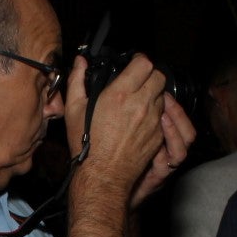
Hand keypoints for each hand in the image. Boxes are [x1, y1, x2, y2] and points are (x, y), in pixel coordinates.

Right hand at [63, 53, 195, 209]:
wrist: (104, 175)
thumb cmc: (87, 145)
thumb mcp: (73, 110)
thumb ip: (76, 81)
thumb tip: (79, 62)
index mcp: (120, 93)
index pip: (144, 64)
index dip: (140, 62)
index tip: (133, 65)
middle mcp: (140, 104)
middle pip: (159, 77)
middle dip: (150, 76)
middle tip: (138, 82)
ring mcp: (152, 120)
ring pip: (163, 96)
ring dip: (153, 95)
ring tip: (138, 102)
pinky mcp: (158, 135)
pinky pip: (162, 117)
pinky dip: (154, 114)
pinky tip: (140, 121)